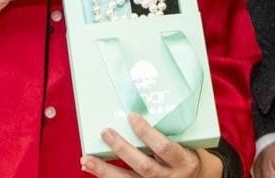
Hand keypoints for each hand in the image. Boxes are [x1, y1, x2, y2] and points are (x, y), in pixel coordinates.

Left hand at [80, 113, 219, 177]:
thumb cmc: (188, 153)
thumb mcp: (188, 141)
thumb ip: (171, 130)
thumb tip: (142, 103)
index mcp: (183, 160)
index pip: (164, 147)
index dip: (147, 133)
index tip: (131, 116)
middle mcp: (170, 177)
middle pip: (144, 166)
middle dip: (122, 149)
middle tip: (105, 132)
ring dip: (104, 170)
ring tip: (86, 159)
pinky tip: (91, 169)